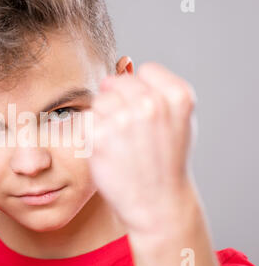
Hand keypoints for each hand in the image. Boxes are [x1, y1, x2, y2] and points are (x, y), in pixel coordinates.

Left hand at [88, 63, 223, 265]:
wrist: (156, 202)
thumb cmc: (166, 161)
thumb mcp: (178, 120)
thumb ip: (157, 89)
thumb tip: (123, 63)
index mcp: (177, 96)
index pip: (146, 71)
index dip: (142, 92)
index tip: (146, 114)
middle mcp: (151, 104)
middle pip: (117, 82)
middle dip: (118, 101)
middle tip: (128, 130)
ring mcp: (123, 120)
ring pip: (100, 100)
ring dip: (104, 117)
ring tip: (120, 141)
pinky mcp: (99, 136)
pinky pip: (87, 119)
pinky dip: (93, 133)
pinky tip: (108, 149)